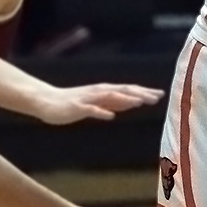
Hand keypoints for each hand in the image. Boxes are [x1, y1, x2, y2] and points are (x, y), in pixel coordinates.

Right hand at [27, 82, 164, 124]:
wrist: (45, 101)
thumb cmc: (73, 103)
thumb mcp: (99, 103)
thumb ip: (116, 102)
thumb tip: (135, 102)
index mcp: (104, 92)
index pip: (127, 90)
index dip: (144, 92)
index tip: (160, 95)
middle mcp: (98, 92)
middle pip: (122, 91)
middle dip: (139, 93)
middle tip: (157, 97)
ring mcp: (87, 99)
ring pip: (108, 97)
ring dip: (124, 99)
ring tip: (139, 102)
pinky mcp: (76, 107)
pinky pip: (90, 110)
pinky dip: (100, 112)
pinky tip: (111, 116)